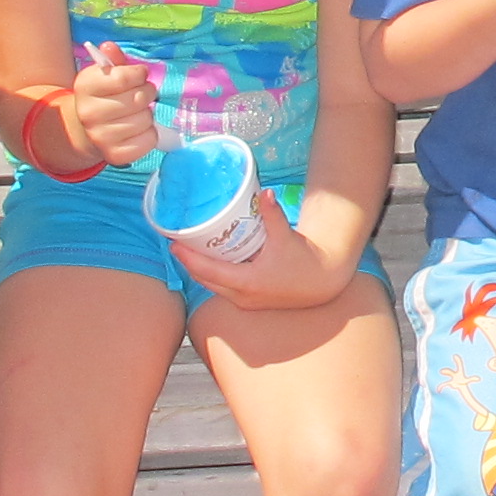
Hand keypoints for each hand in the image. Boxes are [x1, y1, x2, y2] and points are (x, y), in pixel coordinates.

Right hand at [68, 43, 161, 165]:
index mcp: (85, 86)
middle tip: (141, 94)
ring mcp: (101, 137)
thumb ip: (112, 60)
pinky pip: (149, 140)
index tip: (139, 75)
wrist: (88, 130)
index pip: (125, 77)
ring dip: (147, 114)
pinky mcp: (116, 156)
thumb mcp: (106, 75)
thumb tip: (109, 47)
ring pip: (146, 119)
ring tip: (136, 113)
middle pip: (139, 98)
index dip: (139, 74)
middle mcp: (89, 113)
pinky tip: (137, 130)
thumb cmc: (105, 96)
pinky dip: (150, 134)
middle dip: (147, 93)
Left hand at [179, 194, 349, 313]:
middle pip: (204, 280)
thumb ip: (273, 215)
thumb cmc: (304, 260)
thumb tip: (265, 193)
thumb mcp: (286, 236)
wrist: (322, 282)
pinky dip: (213, 275)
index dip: (187, 258)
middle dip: (188, 263)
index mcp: (248, 282)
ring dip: (200, 270)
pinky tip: (210, 260)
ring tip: (188, 249)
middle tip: (176, 243)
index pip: (207, 272)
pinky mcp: (250, 302)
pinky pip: (223, 288)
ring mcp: (245, 302)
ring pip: (213, 286)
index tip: (173, 244)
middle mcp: (242, 296)